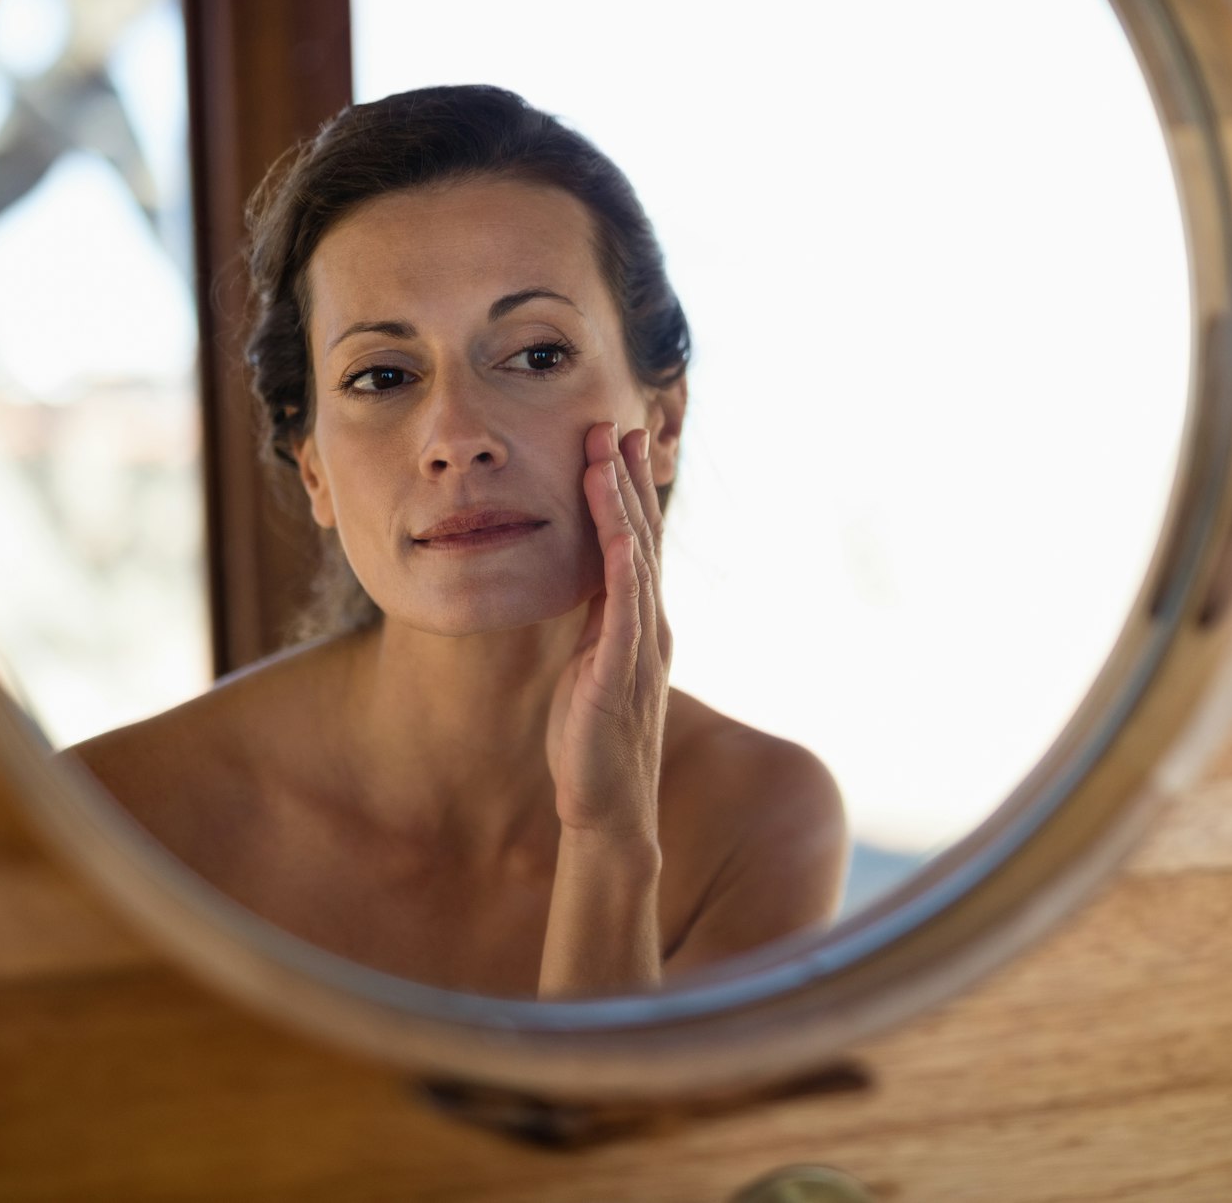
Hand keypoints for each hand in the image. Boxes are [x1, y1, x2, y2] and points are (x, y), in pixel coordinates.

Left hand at [545, 421, 672, 841]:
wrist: (607, 808)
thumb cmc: (589, 741)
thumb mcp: (590, 666)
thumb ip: (594, 624)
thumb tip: (582, 585)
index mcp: (638, 622)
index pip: (636, 543)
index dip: (626, 491)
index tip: (616, 441)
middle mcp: (649, 625)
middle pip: (643, 537)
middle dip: (627, 479)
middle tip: (616, 424)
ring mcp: (640, 646)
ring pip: (636, 561)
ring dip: (622, 505)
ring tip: (608, 456)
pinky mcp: (622, 672)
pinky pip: (625, 609)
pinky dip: (626, 566)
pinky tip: (621, 532)